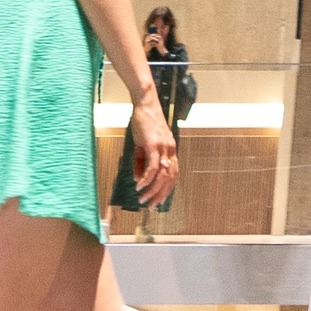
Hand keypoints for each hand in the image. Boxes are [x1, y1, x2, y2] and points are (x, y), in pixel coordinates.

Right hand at [130, 92, 179, 208]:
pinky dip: (146, 179)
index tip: (158, 201)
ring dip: (152, 190)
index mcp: (170, 150)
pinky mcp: (154, 145)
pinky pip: (152, 167)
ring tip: (143, 199)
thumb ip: (141, 162)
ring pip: (162, 176)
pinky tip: (139, 186)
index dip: (166, 190)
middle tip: (151, 207)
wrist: (145, 103)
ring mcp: (164, 147)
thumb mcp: (142, 144)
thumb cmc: (144, 122)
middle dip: (160, 195)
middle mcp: (170, 150)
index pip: (173, 175)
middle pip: (169, 179)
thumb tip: (138, 178)